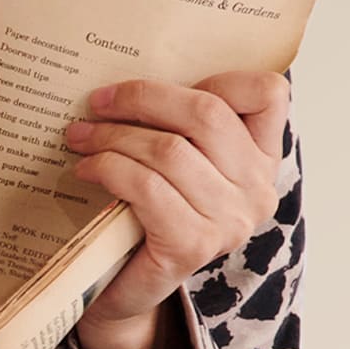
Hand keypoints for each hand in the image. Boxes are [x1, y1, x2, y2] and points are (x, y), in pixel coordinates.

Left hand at [68, 71, 287, 335]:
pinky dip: (109, 169)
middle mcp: (257, 188)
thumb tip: (125, 61)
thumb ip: (175, 119)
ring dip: (113, 136)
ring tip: (79, 136)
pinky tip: (87, 169)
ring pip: (169, 150)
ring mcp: (230, 221)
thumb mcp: (172, 157)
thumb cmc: (146, 210)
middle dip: (143, 98)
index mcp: (260, 157)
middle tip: (97, 102)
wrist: (125, 287)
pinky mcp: (192, 246)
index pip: (270, 93)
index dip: (221, 76)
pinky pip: (146, 187)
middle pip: (207, 113)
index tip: (167, 78)